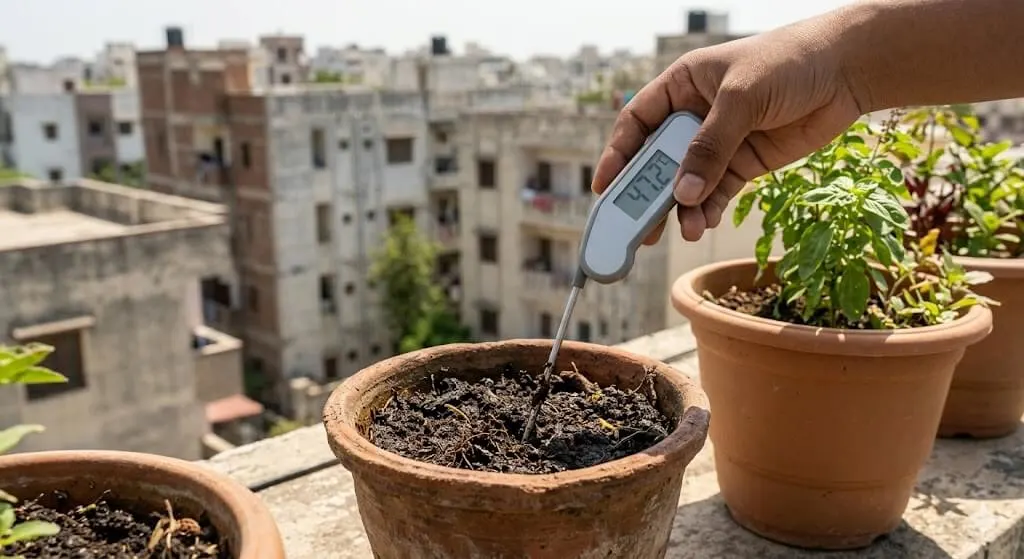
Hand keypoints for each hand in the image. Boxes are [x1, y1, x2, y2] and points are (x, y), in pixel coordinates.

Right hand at [592, 23, 863, 242]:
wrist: (848, 70)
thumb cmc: (789, 62)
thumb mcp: (741, 99)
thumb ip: (710, 148)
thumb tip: (682, 195)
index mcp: (682, 86)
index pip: (638, 123)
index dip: (618, 154)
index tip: (604, 187)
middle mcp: (694, 115)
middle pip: (658, 159)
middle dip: (647, 193)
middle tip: (635, 226)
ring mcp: (719, 142)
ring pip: (686, 182)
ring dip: (680, 208)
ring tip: (680, 231)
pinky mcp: (744, 163)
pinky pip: (716, 192)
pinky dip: (706, 210)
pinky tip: (701, 223)